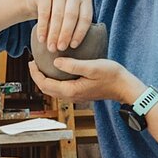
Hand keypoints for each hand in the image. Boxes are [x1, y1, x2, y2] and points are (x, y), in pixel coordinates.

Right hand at [24, 0, 92, 51]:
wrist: (37, 2)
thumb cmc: (57, 16)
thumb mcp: (70, 20)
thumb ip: (77, 28)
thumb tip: (81, 51)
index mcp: (85, 0)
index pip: (85, 17)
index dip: (80, 33)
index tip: (73, 46)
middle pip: (71, 16)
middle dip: (66, 34)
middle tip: (60, 49)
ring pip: (58, 15)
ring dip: (54, 33)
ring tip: (51, 48)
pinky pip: (44, 12)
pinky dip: (43, 28)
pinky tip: (41, 39)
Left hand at [28, 58, 144, 102]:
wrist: (125, 87)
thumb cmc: (112, 76)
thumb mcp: (92, 67)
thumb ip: (73, 65)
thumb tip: (55, 63)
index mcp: (70, 90)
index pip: (45, 85)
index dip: (35, 74)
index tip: (31, 61)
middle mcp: (71, 96)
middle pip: (46, 89)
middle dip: (37, 77)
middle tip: (33, 63)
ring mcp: (75, 96)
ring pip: (53, 90)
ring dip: (45, 79)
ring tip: (42, 66)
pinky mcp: (80, 93)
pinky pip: (61, 88)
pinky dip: (54, 80)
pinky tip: (56, 70)